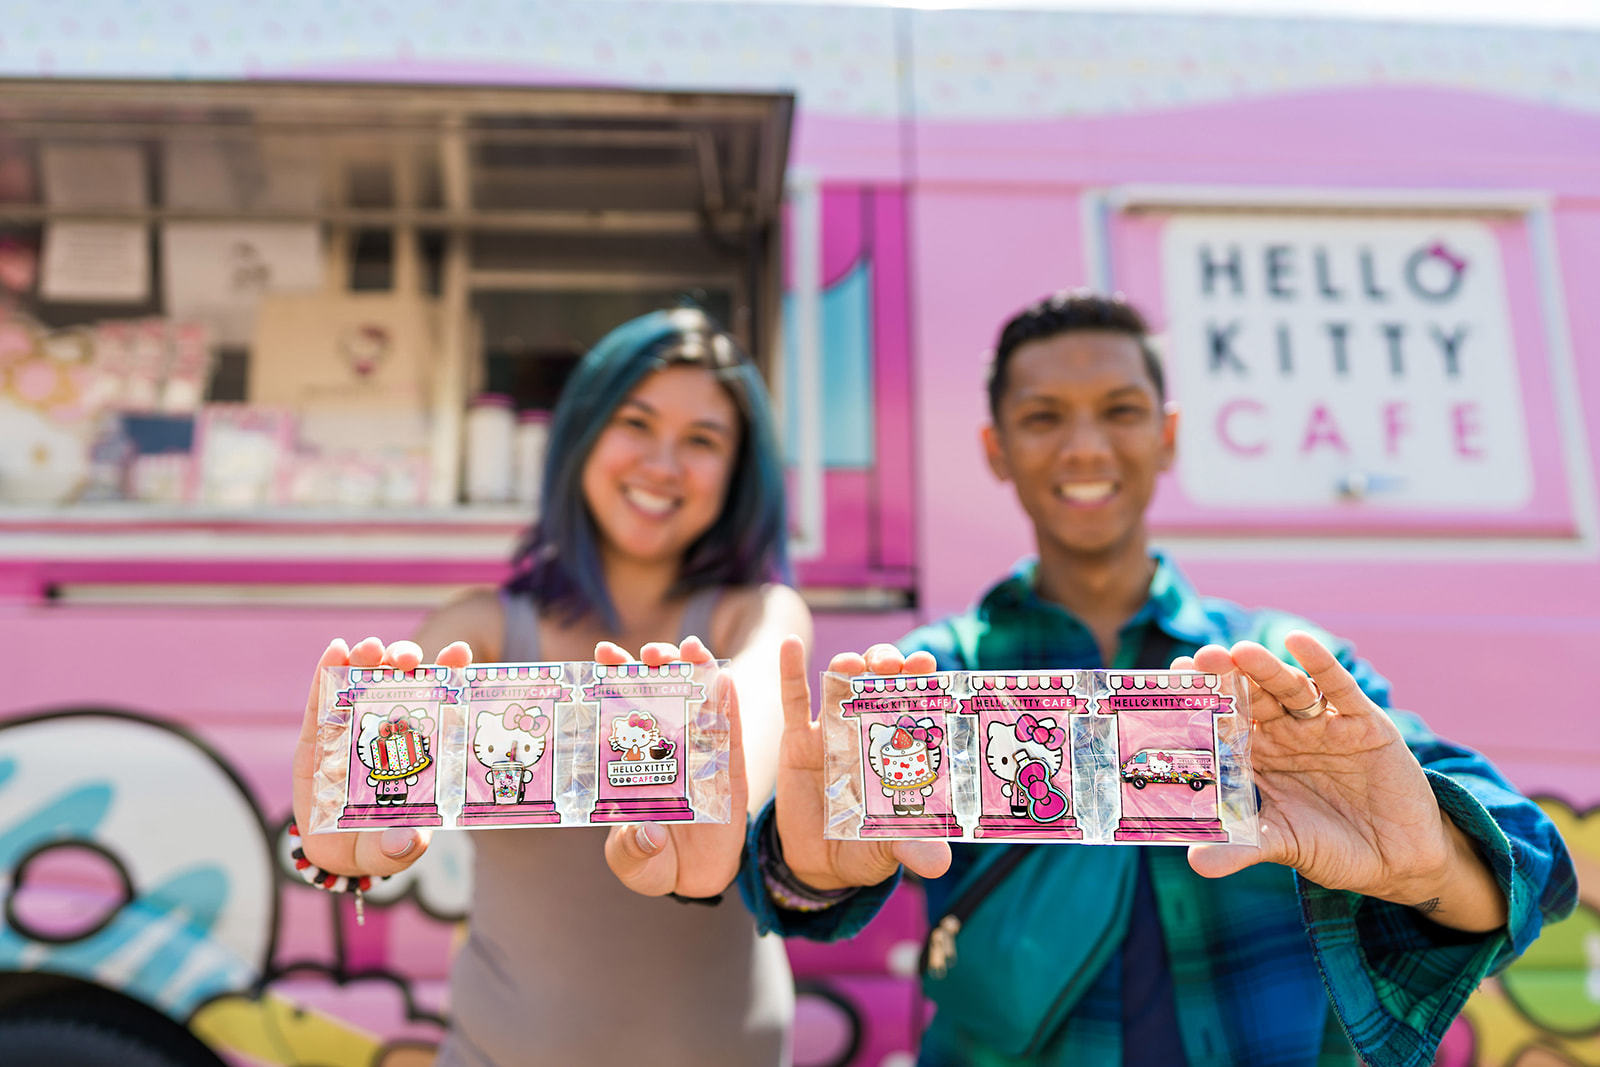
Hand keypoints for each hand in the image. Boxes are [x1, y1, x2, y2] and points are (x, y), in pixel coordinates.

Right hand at [291, 636, 471, 878]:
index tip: (460, 653)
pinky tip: (335, 651)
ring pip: (363, 681)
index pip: (440, 701)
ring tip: (371, 649)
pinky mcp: (317, 735)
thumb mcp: (390, 849)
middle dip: (406, 660)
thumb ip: (401, 847)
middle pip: (401, 682)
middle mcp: (389, 729)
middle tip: (408, 658)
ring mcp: (352, 727)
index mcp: (419, 746)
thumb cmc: (375, 843)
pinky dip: (328, 672)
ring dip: (369, 659)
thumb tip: (409, 841)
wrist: (331, 852)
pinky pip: (322, 699)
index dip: (451, 673)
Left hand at [601, 637, 748, 897]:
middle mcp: (665, 748)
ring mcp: (699, 754)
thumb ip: (631, 851)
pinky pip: (730, 732)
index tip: (603, 652)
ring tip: (691, 649)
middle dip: (654, 665)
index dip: (613, 678)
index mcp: (632, 760)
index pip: (621, 710)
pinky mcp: (729, 767)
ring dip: (696, 671)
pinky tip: (726, 679)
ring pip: (698, 702)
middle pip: (660, 694)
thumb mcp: (634, 863)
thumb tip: (648, 834)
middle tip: (649, 651)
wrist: (695, 879)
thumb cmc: (653, 862)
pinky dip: (729, 705)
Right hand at [772, 638, 952, 891]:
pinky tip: (790, 645)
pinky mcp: (797, 741)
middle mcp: (870, 731)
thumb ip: (913, 849)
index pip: (918, 702)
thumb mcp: (892, 848)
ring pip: (841, 683)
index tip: (929, 663)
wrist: (818, 864)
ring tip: (852, 663)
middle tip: (892, 665)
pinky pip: (793, 702)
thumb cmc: (866, 848)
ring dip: (848, 665)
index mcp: (901, 748)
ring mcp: (833, 731)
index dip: (924, 678)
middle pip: (881, 682)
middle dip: (888, 664)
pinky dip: (790, 671)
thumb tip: (940, 865)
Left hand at [1181, 631, 1506, 931]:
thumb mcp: (1284, 845)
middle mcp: (1286, 734)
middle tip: (1201, 657)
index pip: (1223, 722)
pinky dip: (1321, 664)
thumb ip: (1242, 848)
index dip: (1200, 702)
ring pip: (1289, 690)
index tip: (1172, 679)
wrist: (1398, 859)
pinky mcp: (1364, 724)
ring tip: (1241, 652)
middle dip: (1228, 676)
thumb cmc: (1331, 847)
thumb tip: (1195, 863)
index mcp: (1258, 757)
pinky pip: (1339, 689)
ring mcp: (1323, 726)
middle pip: (1252, 697)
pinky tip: (1300, 642)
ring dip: (1266, 669)